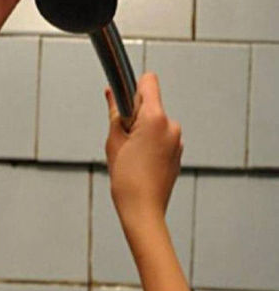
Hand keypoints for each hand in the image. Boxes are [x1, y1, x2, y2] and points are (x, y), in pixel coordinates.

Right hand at [104, 73, 182, 227]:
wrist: (143, 209)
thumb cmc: (128, 178)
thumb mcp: (113, 140)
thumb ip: (114, 112)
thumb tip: (112, 93)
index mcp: (156, 119)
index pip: (149, 82)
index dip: (132, 87)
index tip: (122, 100)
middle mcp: (171, 126)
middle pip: (149, 104)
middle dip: (133, 114)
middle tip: (122, 137)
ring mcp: (177, 140)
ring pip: (154, 121)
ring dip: (141, 130)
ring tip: (130, 153)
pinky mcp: (177, 152)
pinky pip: (161, 136)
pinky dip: (149, 141)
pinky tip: (139, 160)